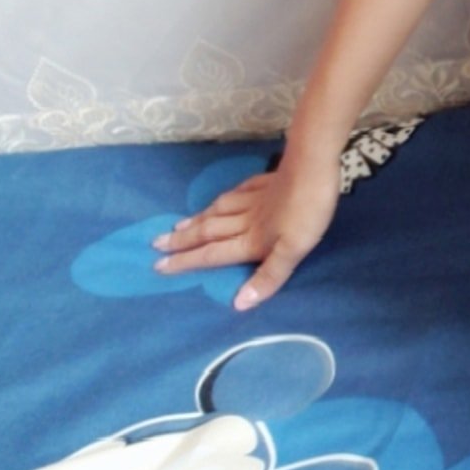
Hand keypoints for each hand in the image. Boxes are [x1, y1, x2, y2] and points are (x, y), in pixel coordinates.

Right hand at [150, 149, 341, 309]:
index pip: (213, 254)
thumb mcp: (294, 250)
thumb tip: (238, 303)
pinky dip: (222, 200)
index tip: (159, 266)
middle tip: (155, 244)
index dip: (186, 262)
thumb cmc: (308, 211)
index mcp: (251, 240)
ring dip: (196, 220)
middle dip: (181, 241)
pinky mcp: (264, 183)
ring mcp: (254, 199)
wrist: (313, 166)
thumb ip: (268, 276)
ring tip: (178, 225)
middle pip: (208, 232)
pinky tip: (220, 200)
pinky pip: (236, 193)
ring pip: (217, 212)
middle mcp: (246, 220)